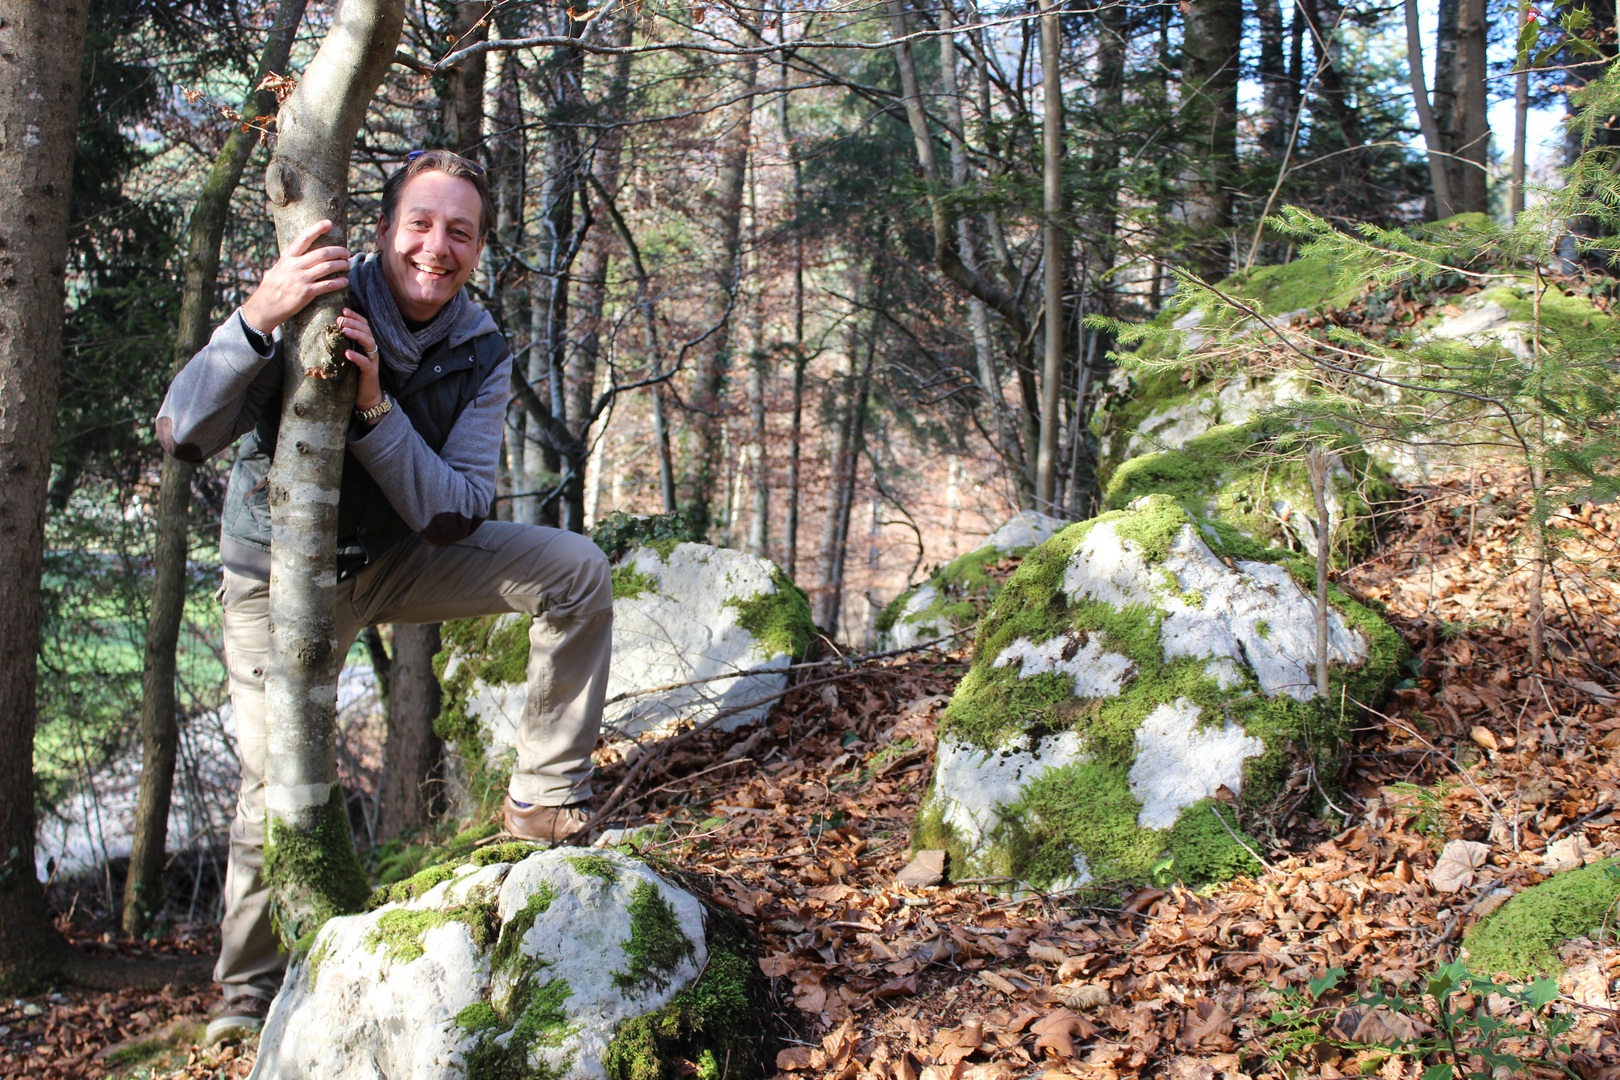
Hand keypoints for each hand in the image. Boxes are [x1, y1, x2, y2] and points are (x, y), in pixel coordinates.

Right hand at [240, 219, 350, 333]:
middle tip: (346, 252)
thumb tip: (284, 261)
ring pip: (327, 267)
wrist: (264, 307)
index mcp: (287, 258)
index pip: (303, 238)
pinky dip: (338, 282)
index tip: (328, 223)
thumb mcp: (273, 271)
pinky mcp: (306, 293)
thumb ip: (282, 265)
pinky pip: (327, 285)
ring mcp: (300, 279)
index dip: (317, 229)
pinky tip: (345, 282)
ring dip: (341, 265)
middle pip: (322, 253)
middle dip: (338, 251)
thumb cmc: (269, 290)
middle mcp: (294, 266)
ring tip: (347, 265)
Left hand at [338, 308, 383, 411]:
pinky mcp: (371, 372)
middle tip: (340, 320)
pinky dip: (357, 356)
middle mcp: (371, 350)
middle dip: (354, 323)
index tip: (344, 310)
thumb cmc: (355, 376)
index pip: (364, 325)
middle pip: (367, 331)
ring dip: (357, 335)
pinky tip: (347, 353)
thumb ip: (343, 345)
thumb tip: (328, 333)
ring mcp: (372, 360)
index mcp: (366, 344)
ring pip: (369, 343)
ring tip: (345, 331)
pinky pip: (365, 362)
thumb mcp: (348, 357)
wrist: (366, 397)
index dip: (355, 317)